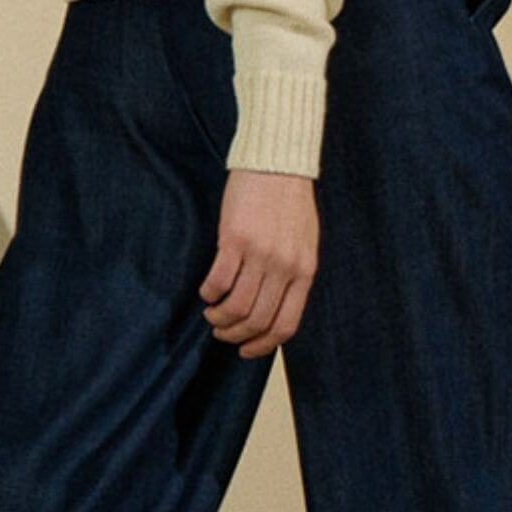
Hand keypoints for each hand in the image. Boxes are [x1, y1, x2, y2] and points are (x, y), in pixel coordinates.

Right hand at [198, 167, 319, 357]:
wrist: (277, 162)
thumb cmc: (289, 200)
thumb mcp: (304, 241)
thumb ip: (294, 273)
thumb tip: (275, 307)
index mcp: (304, 271)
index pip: (285, 325)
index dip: (262, 346)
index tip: (245, 350)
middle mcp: (284, 266)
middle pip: (257, 320)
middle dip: (235, 334)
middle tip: (221, 331)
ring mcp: (260, 253)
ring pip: (236, 306)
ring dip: (219, 317)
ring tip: (212, 312)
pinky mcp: (235, 238)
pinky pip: (219, 281)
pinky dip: (210, 293)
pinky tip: (206, 290)